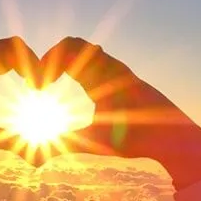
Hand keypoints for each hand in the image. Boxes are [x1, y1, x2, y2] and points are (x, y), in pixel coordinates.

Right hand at [0, 37, 39, 165]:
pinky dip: (3, 65)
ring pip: (2, 44)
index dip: (34, 68)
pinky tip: (9, 85)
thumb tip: (36, 160)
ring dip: (24, 61)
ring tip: (35, 85)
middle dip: (35, 60)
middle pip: (13, 44)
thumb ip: (6, 141)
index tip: (42, 90)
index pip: (14, 57)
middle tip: (43, 85)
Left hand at [40, 37, 200, 188]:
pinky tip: (64, 80)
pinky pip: (97, 55)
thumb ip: (68, 143)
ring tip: (45, 79)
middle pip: (70, 45)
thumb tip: (41, 157)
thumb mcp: (92, 141)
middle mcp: (103, 71)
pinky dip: (75, 62)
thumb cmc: (134, 140)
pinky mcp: (124, 73)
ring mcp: (114, 69)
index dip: (46, 68)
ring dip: (57, 55)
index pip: (66, 61)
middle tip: (35, 81)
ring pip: (80, 43)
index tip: (34, 87)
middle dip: (47, 57)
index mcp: (95, 82)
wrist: (166, 140)